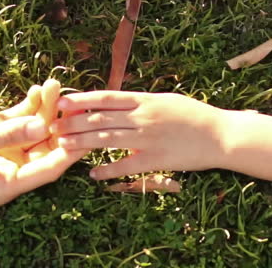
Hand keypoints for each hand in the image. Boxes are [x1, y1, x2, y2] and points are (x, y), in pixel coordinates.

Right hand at [0, 80, 88, 206]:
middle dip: (59, 122)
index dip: (68, 149)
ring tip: (54, 84)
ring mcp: (3, 150)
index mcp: (3, 185)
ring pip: (34, 129)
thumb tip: (43, 126)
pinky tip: (39, 87)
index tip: (85, 129)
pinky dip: (29, 104)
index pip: (47, 169)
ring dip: (45, 108)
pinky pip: (19, 118)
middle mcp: (9, 170)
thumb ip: (5, 134)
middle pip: (45, 147)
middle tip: (73, 100)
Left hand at [51, 91, 225, 179]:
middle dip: (74, 122)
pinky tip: (93, 174)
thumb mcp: (166, 101)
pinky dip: (108, 170)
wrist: (220, 135)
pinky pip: (126, 166)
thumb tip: (119, 100)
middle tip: (52, 125)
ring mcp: (148, 139)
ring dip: (82, 143)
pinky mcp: (156, 159)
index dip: (82, 99)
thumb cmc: (194, 116)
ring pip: (108, 139)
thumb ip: (142, 102)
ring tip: (62, 146)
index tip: (62, 101)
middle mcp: (144, 117)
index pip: (107, 97)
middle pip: (101, 118)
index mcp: (146, 101)